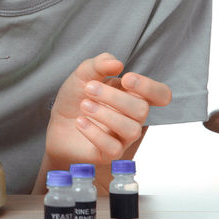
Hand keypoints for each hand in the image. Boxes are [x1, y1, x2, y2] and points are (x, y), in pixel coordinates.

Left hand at [45, 53, 170, 164]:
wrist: (56, 124)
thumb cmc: (75, 99)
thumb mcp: (83, 75)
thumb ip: (99, 65)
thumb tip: (117, 63)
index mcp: (133, 95)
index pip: (162, 95)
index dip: (150, 87)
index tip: (126, 79)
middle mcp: (133, 117)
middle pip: (142, 109)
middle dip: (114, 97)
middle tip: (89, 88)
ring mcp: (123, 137)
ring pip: (131, 129)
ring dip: (105, 114)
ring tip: (84, 105)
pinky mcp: (110, 154)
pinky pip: (113, 148)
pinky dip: (95, 132)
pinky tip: (80, 121)